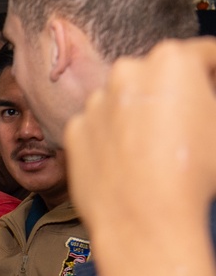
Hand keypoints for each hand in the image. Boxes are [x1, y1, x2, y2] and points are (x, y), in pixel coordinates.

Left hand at [64, 38, 215, 237]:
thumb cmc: (191, 175)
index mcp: (172, 60)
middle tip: (189, 125)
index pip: (205, 56)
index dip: (215, 75)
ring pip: (125, 101)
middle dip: (175, 94)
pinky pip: (99, 128)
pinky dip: (112, 139)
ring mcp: (95, 102)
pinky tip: (128, 163)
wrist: (142, 220)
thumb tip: (202, 106)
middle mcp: (127, 72)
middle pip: (159, 77)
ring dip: (139, 115)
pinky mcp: (74, 130)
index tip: (213, 88)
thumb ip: (211, 100)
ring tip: (156, 151)